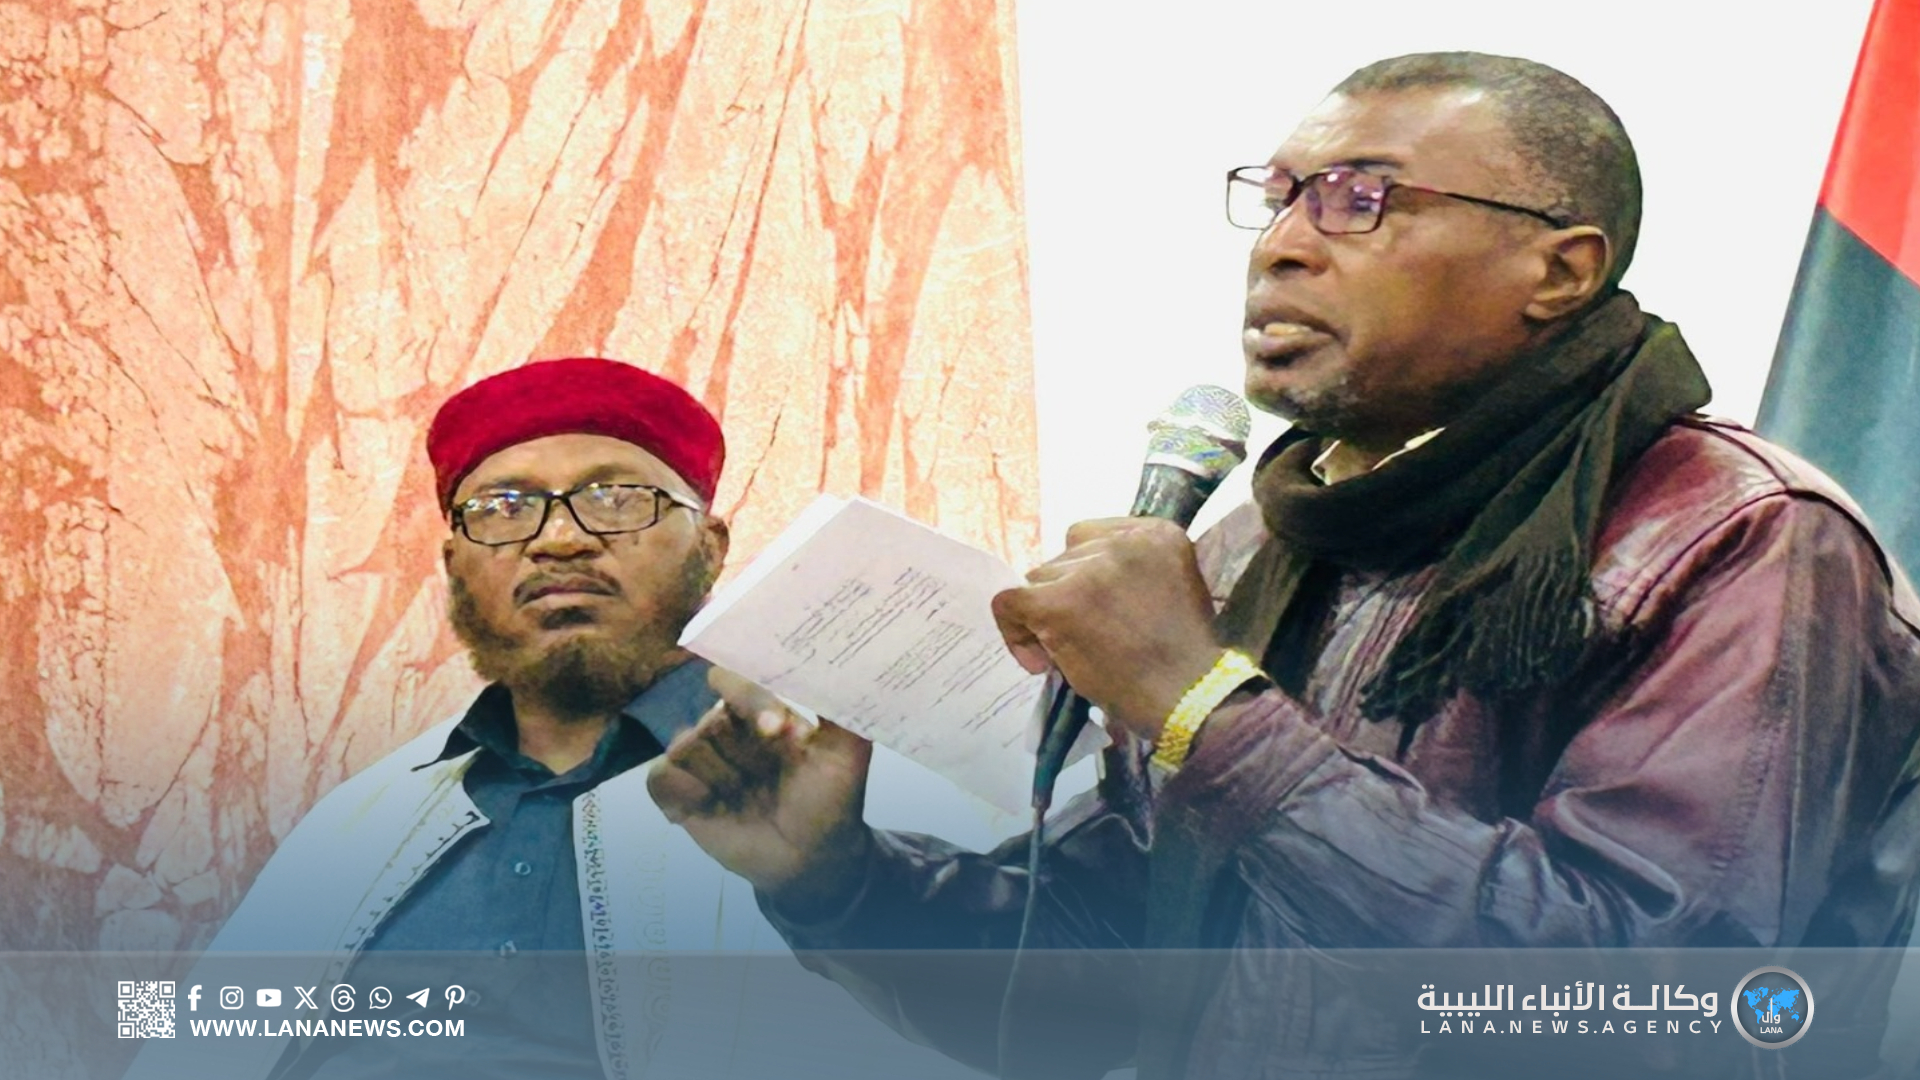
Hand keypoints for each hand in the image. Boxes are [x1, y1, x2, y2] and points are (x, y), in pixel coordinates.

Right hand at [647, 668, 874, 918]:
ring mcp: (701, 760)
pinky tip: (709, 805)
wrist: (811, 857)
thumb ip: (843, 709)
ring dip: (721, 778)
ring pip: (685, 746)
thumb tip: (842, 667)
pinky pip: (660, 776)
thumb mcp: (848, 753)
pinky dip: (682, 790)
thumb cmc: (830, 800)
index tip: (775, 730)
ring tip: (745, 797)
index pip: (740, 683)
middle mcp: (727, 729)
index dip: (752, 701)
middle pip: (712, 718)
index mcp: (762, 712)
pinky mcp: (679, 792)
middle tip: (764, 778)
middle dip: (741, 752)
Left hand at [991, 518, 1220, 739]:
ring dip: (1046, 615)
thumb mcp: (1170, 591)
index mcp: (1156, 533)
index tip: (1094, 607)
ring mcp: (1089, 570)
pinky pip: (1009, 602)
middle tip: (1085, 638)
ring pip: (1038, 580)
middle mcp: (1122, 541)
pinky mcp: (1059, 602)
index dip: (1084, 573)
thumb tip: (1072, 584)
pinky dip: (1013, 631)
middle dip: (1067, 594)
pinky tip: (1038, 662)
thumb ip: (1131, 574)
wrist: (1191, 698)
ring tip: (1070, 653)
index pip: (1091, 536)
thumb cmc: (1184, 661)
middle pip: (1064, 557)